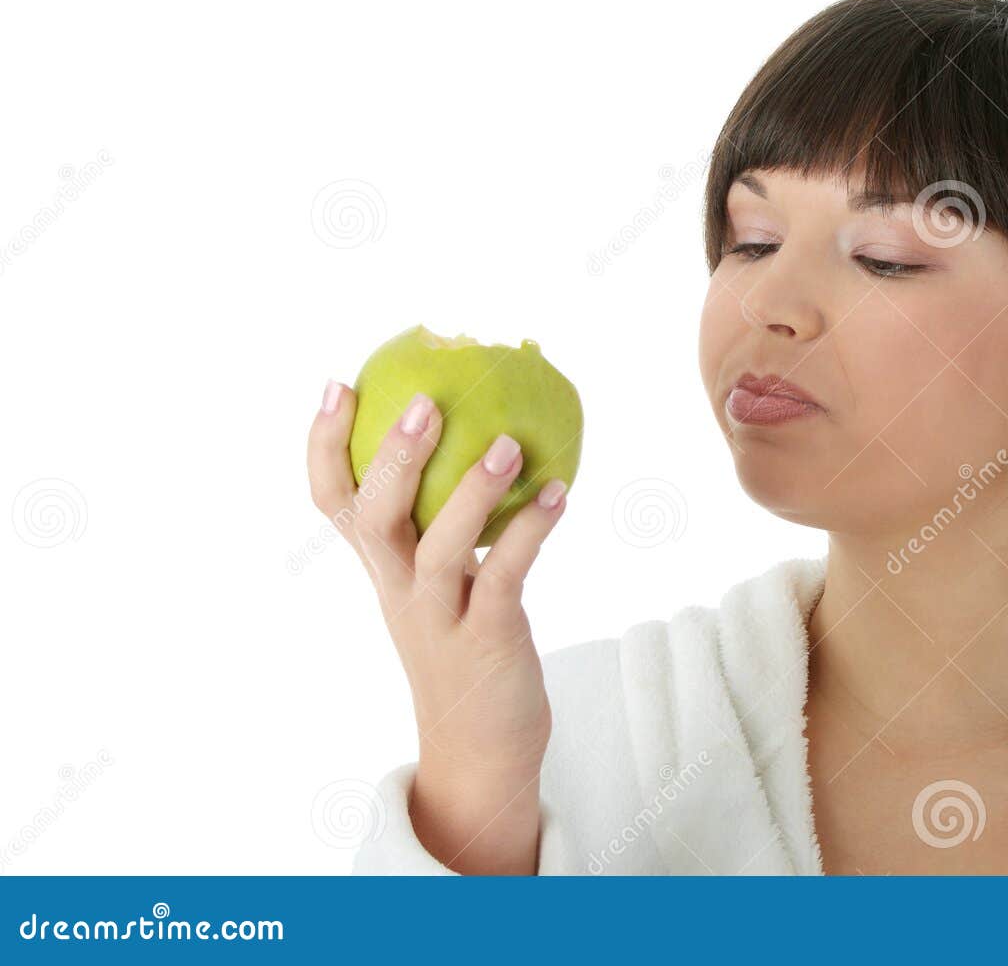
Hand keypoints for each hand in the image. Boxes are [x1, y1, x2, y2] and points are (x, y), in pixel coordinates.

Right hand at [307, 381, 566, 872]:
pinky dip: (531, 531)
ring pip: (443, 549)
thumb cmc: (466, 644)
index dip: (324, 444)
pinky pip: (507, 578)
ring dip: (474, 491)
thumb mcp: (442, 580)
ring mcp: (440, 618)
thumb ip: (448, 520)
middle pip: (375, 517)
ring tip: (510, 442)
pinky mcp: (487, 641)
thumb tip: (485, 432)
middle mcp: (399, 589)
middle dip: (392, 457)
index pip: (333, 501)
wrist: (480, 748)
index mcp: (382, 567)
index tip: (338, 383)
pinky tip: (559, 492)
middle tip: (423, 400)